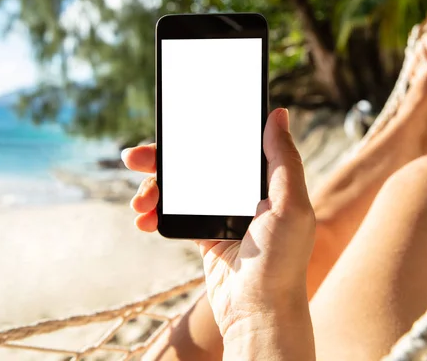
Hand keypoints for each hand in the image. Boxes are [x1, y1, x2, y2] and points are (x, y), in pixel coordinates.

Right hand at [122, 108, 315, 358]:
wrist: (258, 312)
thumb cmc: (283, 261)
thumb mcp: (291, 205)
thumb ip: (283, 159)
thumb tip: (278, 114)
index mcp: (264, 181)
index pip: (227, 144)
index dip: (200, 132)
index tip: (174, 123)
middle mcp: (240, 192)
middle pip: (196, 162)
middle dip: (164, 159)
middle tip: (135, 157)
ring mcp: (219, 212)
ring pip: (179, 186)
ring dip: (153, 188)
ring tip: (140, 203)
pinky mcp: (203, 233)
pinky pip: (173, 214)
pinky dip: (155, 213)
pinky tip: (144, 218)